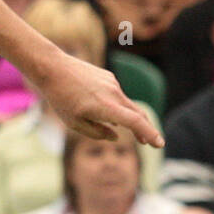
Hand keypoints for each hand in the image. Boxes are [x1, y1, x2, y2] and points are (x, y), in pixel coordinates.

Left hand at [30, 51, 162, 146]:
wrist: (53, 69)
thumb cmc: (61, 99)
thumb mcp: (75, 123)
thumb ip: (97, 133)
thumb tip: (116, 136)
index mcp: (106, 107)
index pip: (136, 122)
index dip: (150, 134)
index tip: (160, 144)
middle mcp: (114, 94)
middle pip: (137, 114)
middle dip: (144, 130)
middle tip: (149, 143)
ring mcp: (112, 83)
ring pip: (126, 105)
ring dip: (127, 119)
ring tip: (124, 130)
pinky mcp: (108, 77)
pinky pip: (117, 95)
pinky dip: (116, 106)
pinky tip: (104, 111)